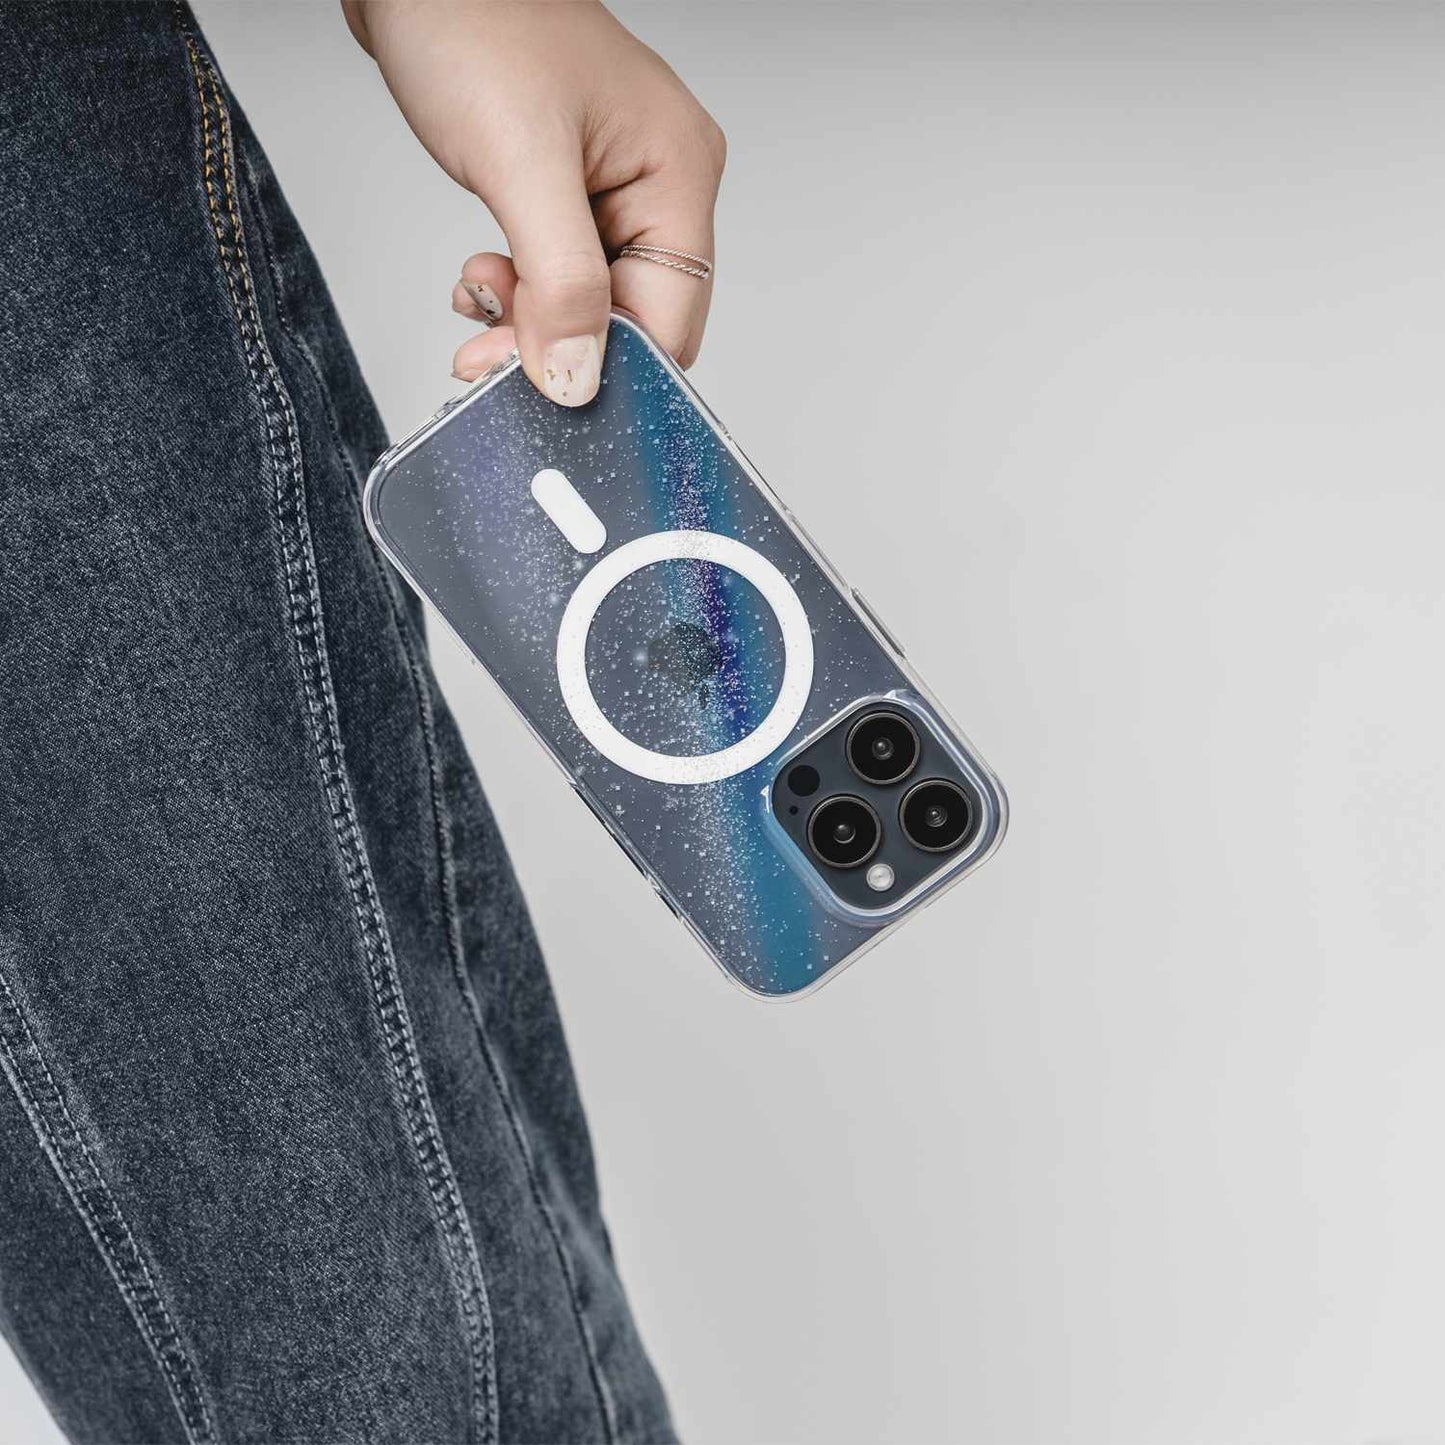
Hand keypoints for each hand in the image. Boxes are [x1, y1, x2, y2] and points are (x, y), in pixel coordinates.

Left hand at [343, 0, 725, 404]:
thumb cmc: (474, 19)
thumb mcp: (522, 162)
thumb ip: (562, 282)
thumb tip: (579, 378)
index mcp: (679, 173)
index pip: (671, 318)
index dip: (608, 363)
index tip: (539, 383)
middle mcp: (659, 185)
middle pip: (631, 317)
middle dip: (559, 344)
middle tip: (488, 349)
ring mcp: (614, 188)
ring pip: (590, 304)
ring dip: (531, 320)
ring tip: (479, 291)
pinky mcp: (569, 191)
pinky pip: (560, 274)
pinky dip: (520, 291)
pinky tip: (484, 275)